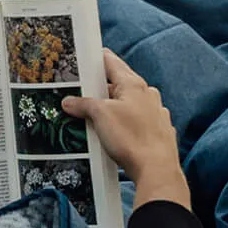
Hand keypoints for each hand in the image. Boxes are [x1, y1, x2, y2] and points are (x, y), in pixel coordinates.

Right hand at [63, 51, 189, 208]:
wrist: (156, 169)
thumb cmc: (131, 138)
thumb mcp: (100, 116)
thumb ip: (83, 105)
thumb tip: (69, 102)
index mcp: (133, 84)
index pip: (112, 62)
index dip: (97, 59)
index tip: (85, 58)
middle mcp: (147, 94)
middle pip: (120, 84)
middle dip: (101, 88)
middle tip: (82, 93)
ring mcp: (155, 113)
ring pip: (129, 104)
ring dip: (113, 108)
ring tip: (96, 118)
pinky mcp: (158, 131)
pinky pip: (137, 121)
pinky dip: (125, 124)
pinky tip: (116, 134)